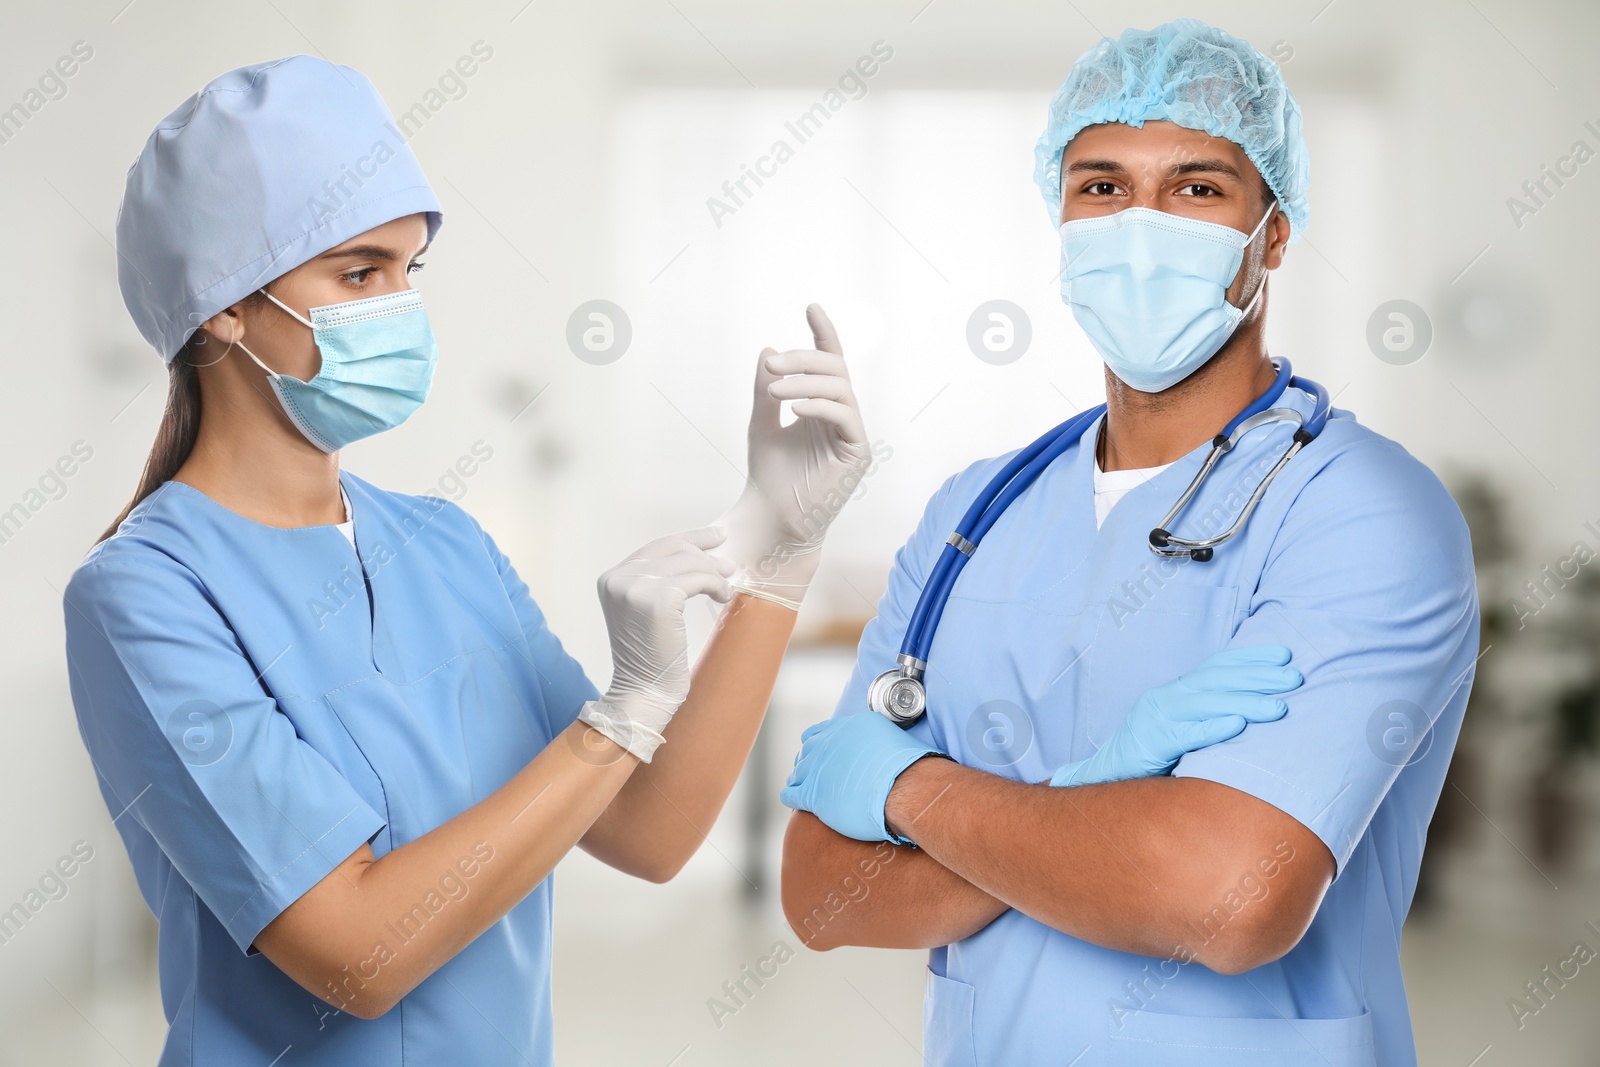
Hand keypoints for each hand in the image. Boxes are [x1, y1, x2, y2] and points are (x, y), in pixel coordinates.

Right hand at [577, 527, 736, 761]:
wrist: (644, 692)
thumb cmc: (652, 657)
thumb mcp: (648, 610)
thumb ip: (660, 581)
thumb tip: (703, 553)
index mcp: (612, 578)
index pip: (656, 545)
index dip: (689, 537)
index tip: (715, 536)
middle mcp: (619, 578)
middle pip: (673, 549)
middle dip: (705, 553)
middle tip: (729, 564)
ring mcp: (636, 587)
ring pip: (689, 563)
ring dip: (714, 573)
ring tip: (727, 586)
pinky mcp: (659, 600)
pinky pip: (698, 580)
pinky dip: (716, 585)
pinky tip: (724, 596)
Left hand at [710, 304, 871, 607]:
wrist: (773, 517)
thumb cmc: (769, 476)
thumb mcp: (762, 423)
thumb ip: (766, 389)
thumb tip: (769, 350)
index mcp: (821, 405)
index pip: (829, 362)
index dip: (824, 333)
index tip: (812, 307)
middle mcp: (840, 415)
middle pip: (834, 370)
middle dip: (803, 360)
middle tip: (771, 365)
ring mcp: (851, 432)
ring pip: (840, 388)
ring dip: (805, 382)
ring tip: (773, 388)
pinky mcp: (857, 452)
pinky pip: (845, 416)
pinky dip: (819, 405)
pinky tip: (793, 407)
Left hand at [779, 712, 942, 842]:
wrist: (905, 789)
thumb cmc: (908, 768)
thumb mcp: (891, 738)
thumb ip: (874, 740)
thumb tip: (877, 749)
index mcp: (847, 727)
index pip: (821, 732)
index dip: (820, 744)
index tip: (823, 754)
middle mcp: (828, 742)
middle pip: (807, 750)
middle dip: (809, 761)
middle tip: (814, 773)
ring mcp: (817, 767)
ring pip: (797, 771)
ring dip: (800, 779)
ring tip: (802, 787)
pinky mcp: (812, 793)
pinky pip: (790, 794)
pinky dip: (792, 797)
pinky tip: (795, 801)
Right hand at [1050, 645, 1301, 786]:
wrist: (1107, 774)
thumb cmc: (1152, 754)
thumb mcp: (1181, 726)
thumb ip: (1207, 714)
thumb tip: (1254, 709)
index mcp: (1175, 691)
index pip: (1216, 665)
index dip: (1250, 658)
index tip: (1284, 655)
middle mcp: (1166, 697)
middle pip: (1216, 680)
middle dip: (1258, 677)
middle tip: (1294, 678)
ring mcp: (1156, 718)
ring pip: (1206, 703)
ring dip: (1246, 703)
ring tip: (1279, 707)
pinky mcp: (1152, 744)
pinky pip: (1186, 735)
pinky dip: (1212, 728)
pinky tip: (1238, 726)